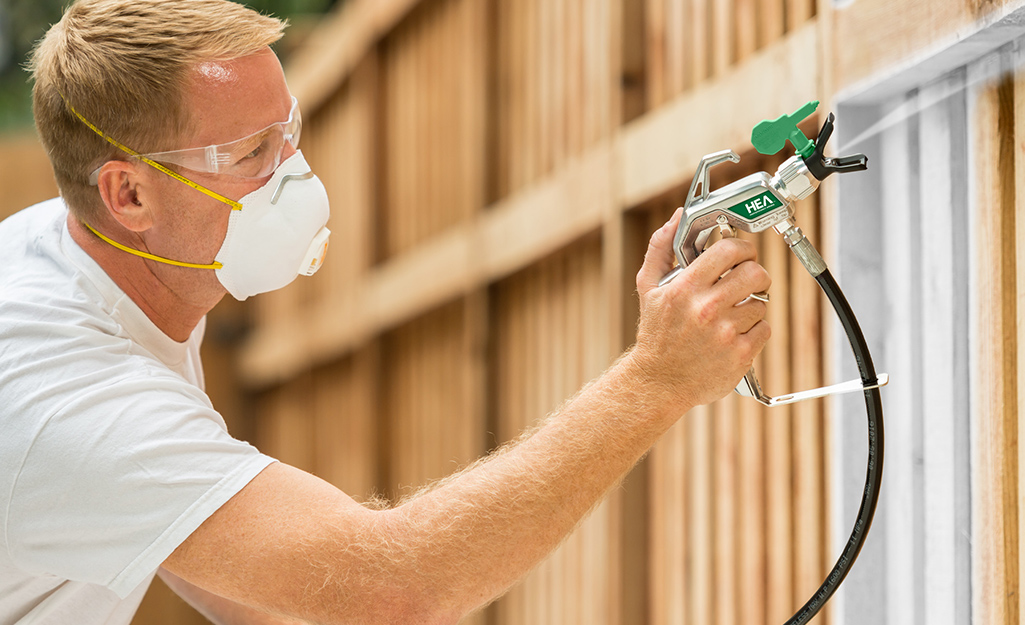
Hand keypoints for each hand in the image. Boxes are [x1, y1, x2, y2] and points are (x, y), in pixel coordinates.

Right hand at [632, 208, 771, 410]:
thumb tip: (677, 217)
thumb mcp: (648, 287)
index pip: (729, 250)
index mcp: (685, 288)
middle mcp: (706, 309)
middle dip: (755, 273)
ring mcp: (726, 333)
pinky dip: (755, 329)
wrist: (659, 382)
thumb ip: (661, 248)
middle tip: (746, 279)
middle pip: (755, 273)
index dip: (742, 247)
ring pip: (762, 302)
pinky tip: (736, 333)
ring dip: (752, 304)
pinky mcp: (741, 355)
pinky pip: (764, 328)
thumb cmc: (656, 333)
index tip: (741, 254)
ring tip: (734, 312)